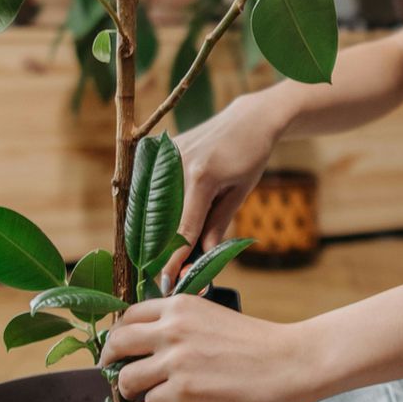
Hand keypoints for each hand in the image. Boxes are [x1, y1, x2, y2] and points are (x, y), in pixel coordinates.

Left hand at [99, 295, 317, 401]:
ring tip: (152, 394)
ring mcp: (176, 358)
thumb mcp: (213, 317)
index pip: (129, 315)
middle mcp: (173, 327)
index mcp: (181, 304)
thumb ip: (183, 324)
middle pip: (117, 343)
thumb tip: (154, 344)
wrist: (290, 360)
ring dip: (136, 391)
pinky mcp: (185, 388)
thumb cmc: (260, 343)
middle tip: (118, 374)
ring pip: (127, 378)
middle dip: (111, 363)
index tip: (122, 349)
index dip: (121, 335)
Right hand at [163, 95, 280, 285]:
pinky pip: (151, 185)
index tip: (166, 282)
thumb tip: (201, 256)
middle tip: (162, 273)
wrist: (248, 119)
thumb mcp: (240, 192)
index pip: (184, 228)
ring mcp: (165, 154)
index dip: (175, 259)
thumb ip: (218, 224)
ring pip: (152, 203)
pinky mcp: (161, 150)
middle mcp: (177, 164)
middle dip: (161, 248)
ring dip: (154, 228)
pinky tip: (155, 223)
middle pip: (162, 218)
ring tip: (157, 253)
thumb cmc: (251, 157)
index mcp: (201, 177)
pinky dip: (153, 206)